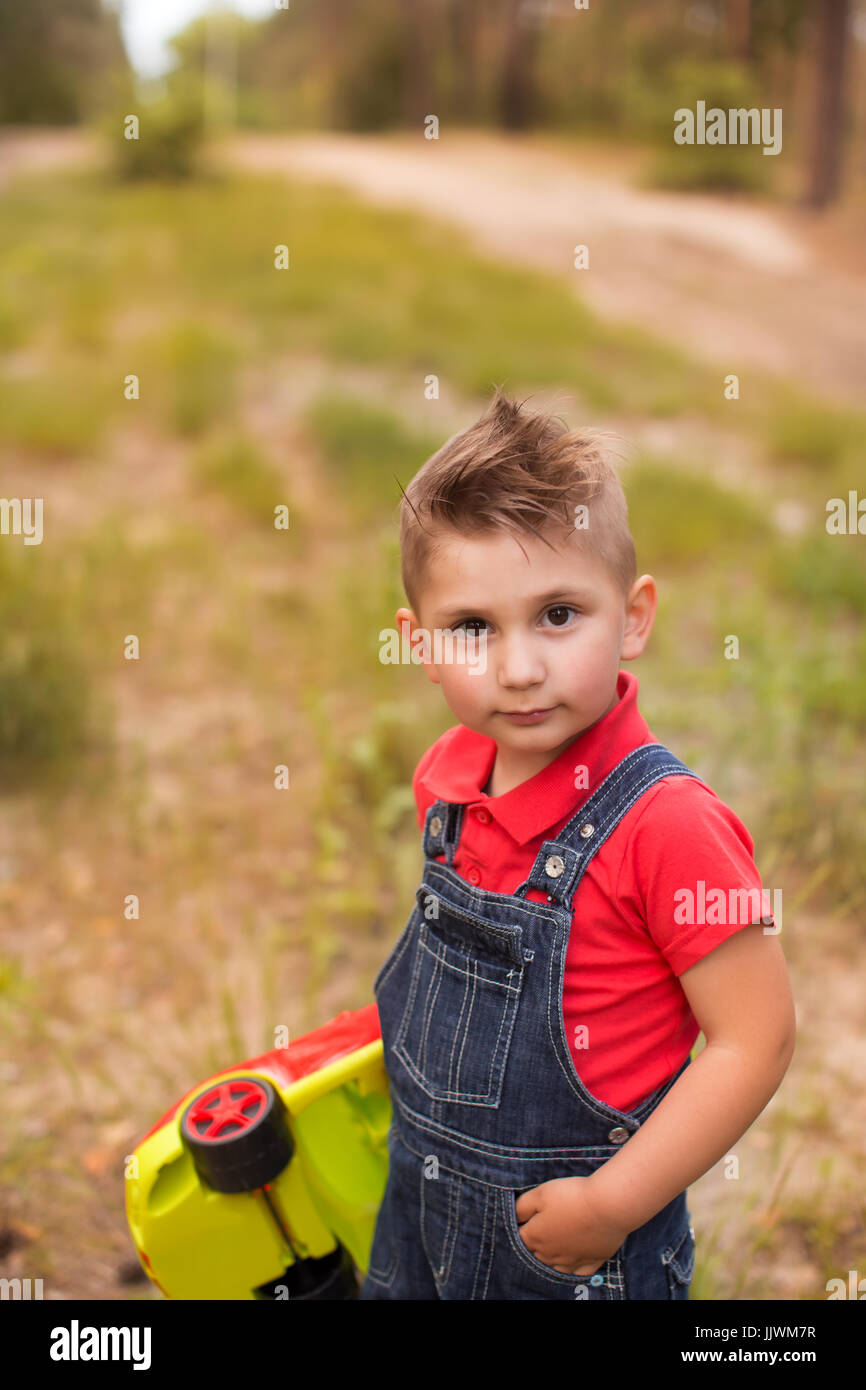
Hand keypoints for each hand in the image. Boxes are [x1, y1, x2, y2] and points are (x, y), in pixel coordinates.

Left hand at [514, 1175, 630, 1275]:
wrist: (607, 1206)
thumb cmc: (571, 1196)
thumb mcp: (540, 1193)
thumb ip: (522, 1206)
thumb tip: (513, 1216)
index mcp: (535, 1237)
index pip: (519, 1239)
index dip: (518, 1230)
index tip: (521, 1222)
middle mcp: (551, 1255)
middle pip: (534, 1256)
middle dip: (531, 1247)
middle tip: (536, 1234)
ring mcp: (571, 1261)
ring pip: (554, 1268)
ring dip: (549, 1261)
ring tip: (551, 1249)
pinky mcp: (591, 1262)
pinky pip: (578, 1273)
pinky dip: (572, 1270)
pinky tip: (572, 1264)